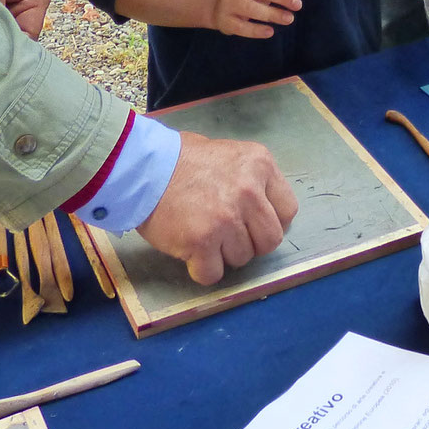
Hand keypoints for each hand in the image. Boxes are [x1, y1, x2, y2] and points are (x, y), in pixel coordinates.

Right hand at [135, 131, 297, 284]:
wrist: (140, 166)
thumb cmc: (180, 159)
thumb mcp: (229, 155)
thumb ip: (251, 179)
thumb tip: (264, 210)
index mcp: (260, 165)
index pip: (287, 211)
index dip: (269, 222)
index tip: (251, 223)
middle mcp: (249, 191)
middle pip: (270, 240)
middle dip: (250, 243)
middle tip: (226, 235)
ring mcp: (226, 218)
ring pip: (242, 259)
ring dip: (222, 254)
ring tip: (201, 234)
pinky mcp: (202, 242)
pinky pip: (213, 273)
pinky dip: (201, 269)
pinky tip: (189, 250)